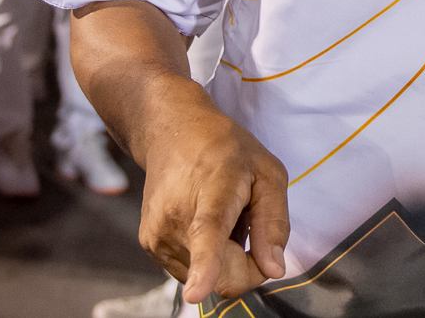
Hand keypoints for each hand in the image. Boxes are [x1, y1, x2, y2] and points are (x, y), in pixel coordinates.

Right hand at [138, 102, 289, 304]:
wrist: (172, 132)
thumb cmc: (226, 150)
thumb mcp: (268, 174)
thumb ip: (274, 223)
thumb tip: (274, 270)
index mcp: (212, 193)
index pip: (207, 234)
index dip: (204, 267)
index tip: (195, 293)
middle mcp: (176, 218)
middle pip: (222, 275)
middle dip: (247, 263)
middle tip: (249, 223)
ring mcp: (157, 235)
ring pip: (208, 278)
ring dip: (226, 257)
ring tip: (222, 216)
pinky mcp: (149, 246)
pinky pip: (191, 271)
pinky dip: (207, 256)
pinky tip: (203, 222)